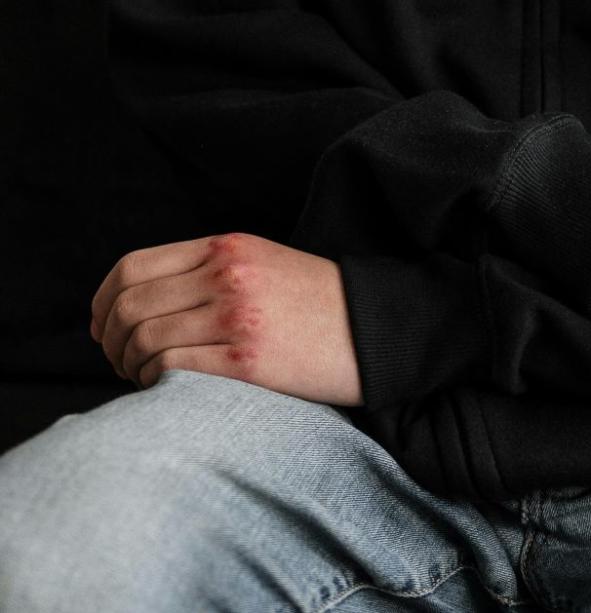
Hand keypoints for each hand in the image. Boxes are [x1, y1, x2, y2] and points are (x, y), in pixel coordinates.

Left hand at [90, 233, 362, 405]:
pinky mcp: (250, 360)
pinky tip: (164, 390)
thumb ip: (210, 271)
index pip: (132, 268)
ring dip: (130, 365)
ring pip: (145, 339)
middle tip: (119, 361)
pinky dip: (155, 381)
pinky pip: (173, 369)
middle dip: (110, 340)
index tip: (102, 327)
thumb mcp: (266, 264)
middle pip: (130, 305)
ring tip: (142, 379)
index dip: (103, 302)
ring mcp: (237, 317)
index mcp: (226, 248)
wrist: (381, 330)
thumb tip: (145, 303)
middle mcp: (226, 276)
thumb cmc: (323, 304)